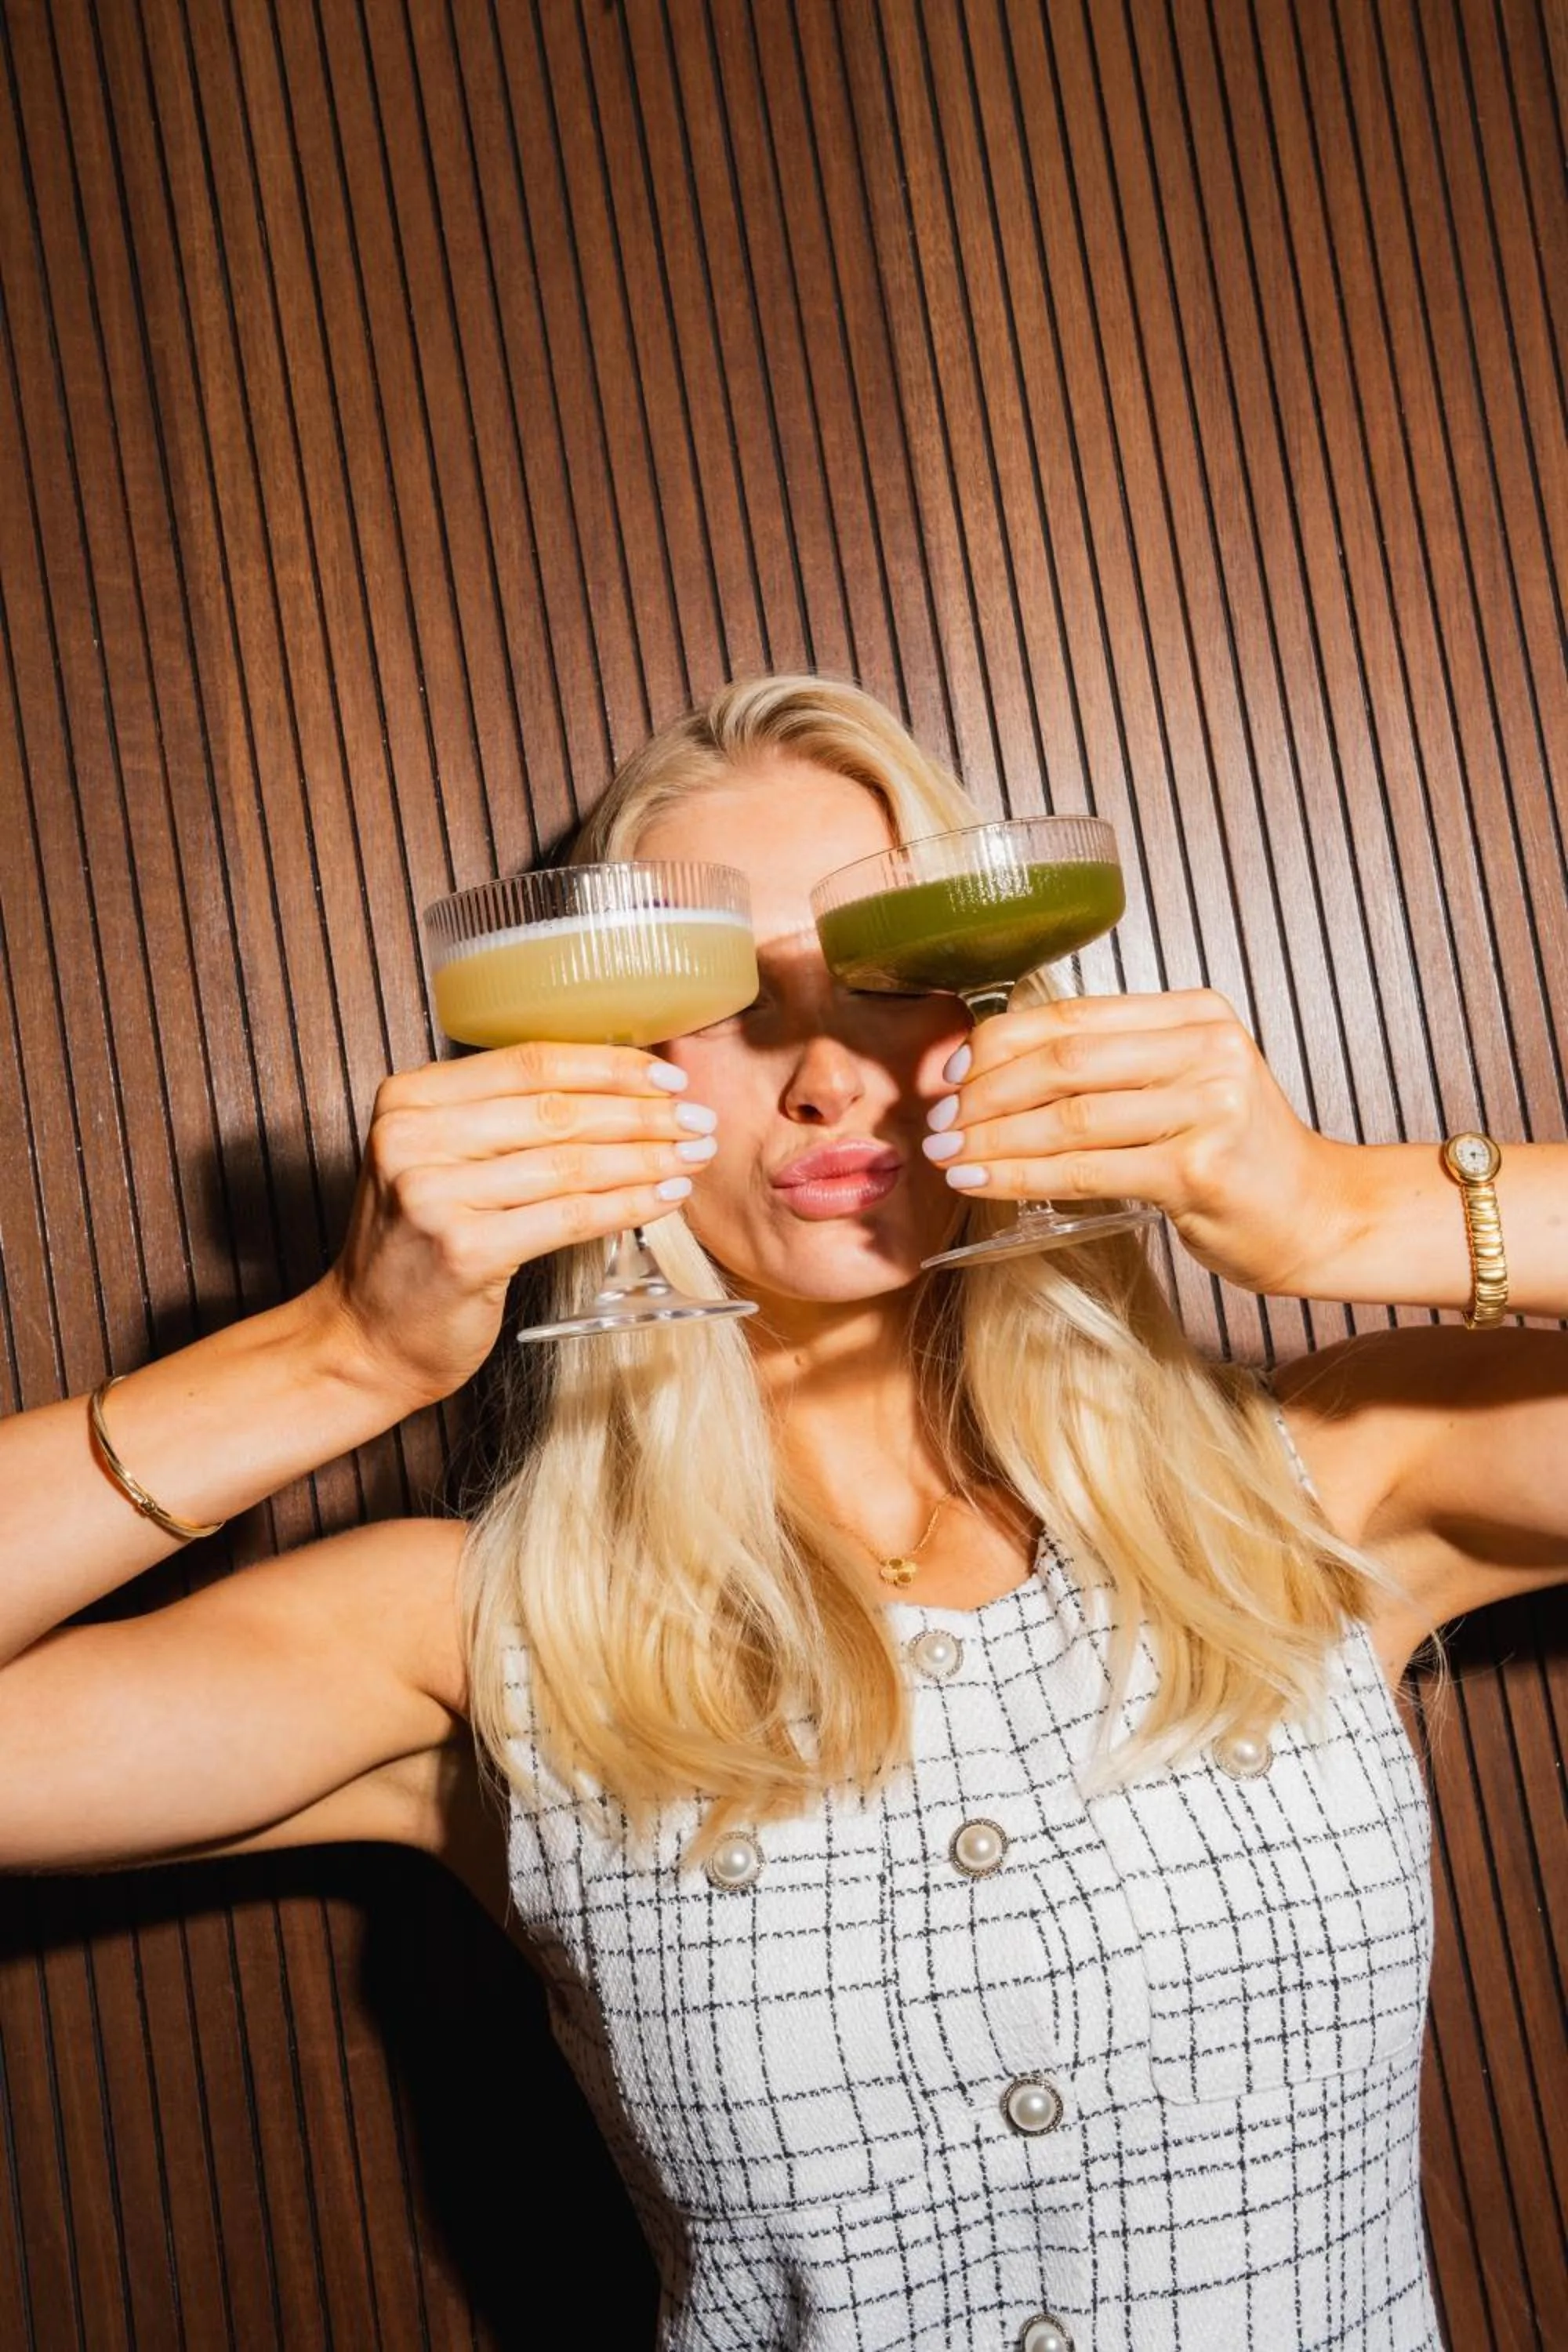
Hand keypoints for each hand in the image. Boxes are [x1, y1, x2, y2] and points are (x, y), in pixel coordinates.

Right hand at [319, 1043, 718, 1402]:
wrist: (366, 1338)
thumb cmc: (418, 1249)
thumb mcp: (438, 1161)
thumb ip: (501, 1120)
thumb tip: (615, 1087)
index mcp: (409, 1098)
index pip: (529, 1062)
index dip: (608, 1065)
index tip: (665, 1076)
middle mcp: (413, 1137)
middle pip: (556, 1110)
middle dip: (641, 1113)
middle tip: (698, 1118)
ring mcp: (433, 1194)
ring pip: (570, 1163)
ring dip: (646, 1158)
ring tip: (692, 1156)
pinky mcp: (464, 1250)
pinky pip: (568, 1217)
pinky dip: (627, 1205)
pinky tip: (664, 1198)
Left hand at [923, 988, 1355, 1295]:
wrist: (1319, 1216)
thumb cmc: (1238, 1156)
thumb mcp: (1184, 1085)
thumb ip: (1113, 1066)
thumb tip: (995, 1070)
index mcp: (1195, 1014)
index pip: (1071, 1017)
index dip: (996, 1043)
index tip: (947, 1073)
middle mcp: (1206, 1048)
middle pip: (1062, 1062)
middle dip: (984, 1093)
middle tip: (937, 1121)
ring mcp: (1207, 1106)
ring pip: (1068, 1117)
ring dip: (993, 1138)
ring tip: (948, 1154)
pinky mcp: (1197, 1168)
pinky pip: (1086, 1170)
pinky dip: (1022, 1176)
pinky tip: (983, 1182)